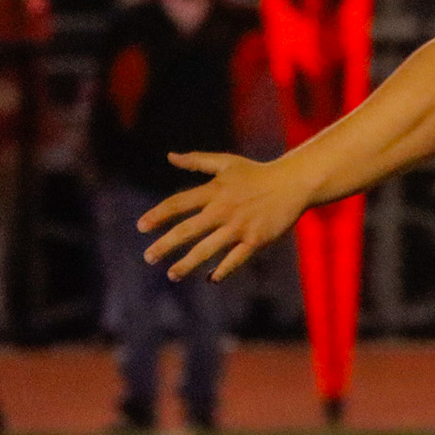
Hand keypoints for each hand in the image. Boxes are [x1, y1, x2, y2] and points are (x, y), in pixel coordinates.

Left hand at [138, 152, 305, 282]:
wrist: (293, 183)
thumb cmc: (257, 173)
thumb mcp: (226, 162)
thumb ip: (197, 161)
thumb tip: (170, 156)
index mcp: (214, 190)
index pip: (179, 203)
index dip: (158, 215)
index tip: (141, 227)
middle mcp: (223, 209)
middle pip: (188, 230)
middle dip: (165, 245)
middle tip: (148, 258)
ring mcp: (239, 226)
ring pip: (207, 249)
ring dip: (187, 264)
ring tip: (172, 274)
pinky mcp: (256, 240)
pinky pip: (235, 259)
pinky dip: (222, 270)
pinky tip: (211, 279)